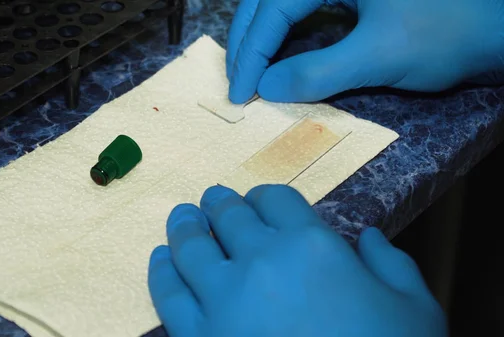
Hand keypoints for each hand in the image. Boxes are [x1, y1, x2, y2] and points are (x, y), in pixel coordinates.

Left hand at [148, 184, 447, 336]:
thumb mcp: (415, 309)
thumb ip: (391, 265)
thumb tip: (369, 239)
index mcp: (311, 246)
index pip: (277, 199)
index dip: (266, 196)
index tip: (260, 201)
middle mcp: (260, 262)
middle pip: (229, 215)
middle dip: (220, 204)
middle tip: (212, 200)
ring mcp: (222, 300)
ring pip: (190, 246)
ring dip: (185, 226)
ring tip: (183, 218)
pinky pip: (168, 294)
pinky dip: (162, 270)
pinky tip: (162, 260)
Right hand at [226, 0, 503, 102]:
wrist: (497, 29)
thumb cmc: (448, 33)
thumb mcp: (380, 55)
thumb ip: (318, 71)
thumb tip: (266, 87)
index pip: (274, 6)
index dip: (251, 52)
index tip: (240, 94)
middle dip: (248, 41)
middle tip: (236, 84)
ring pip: (284, 3)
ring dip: (262, 37)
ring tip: (248, 71)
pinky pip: (306, 9)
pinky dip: (287, 35)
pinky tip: (279, 57)